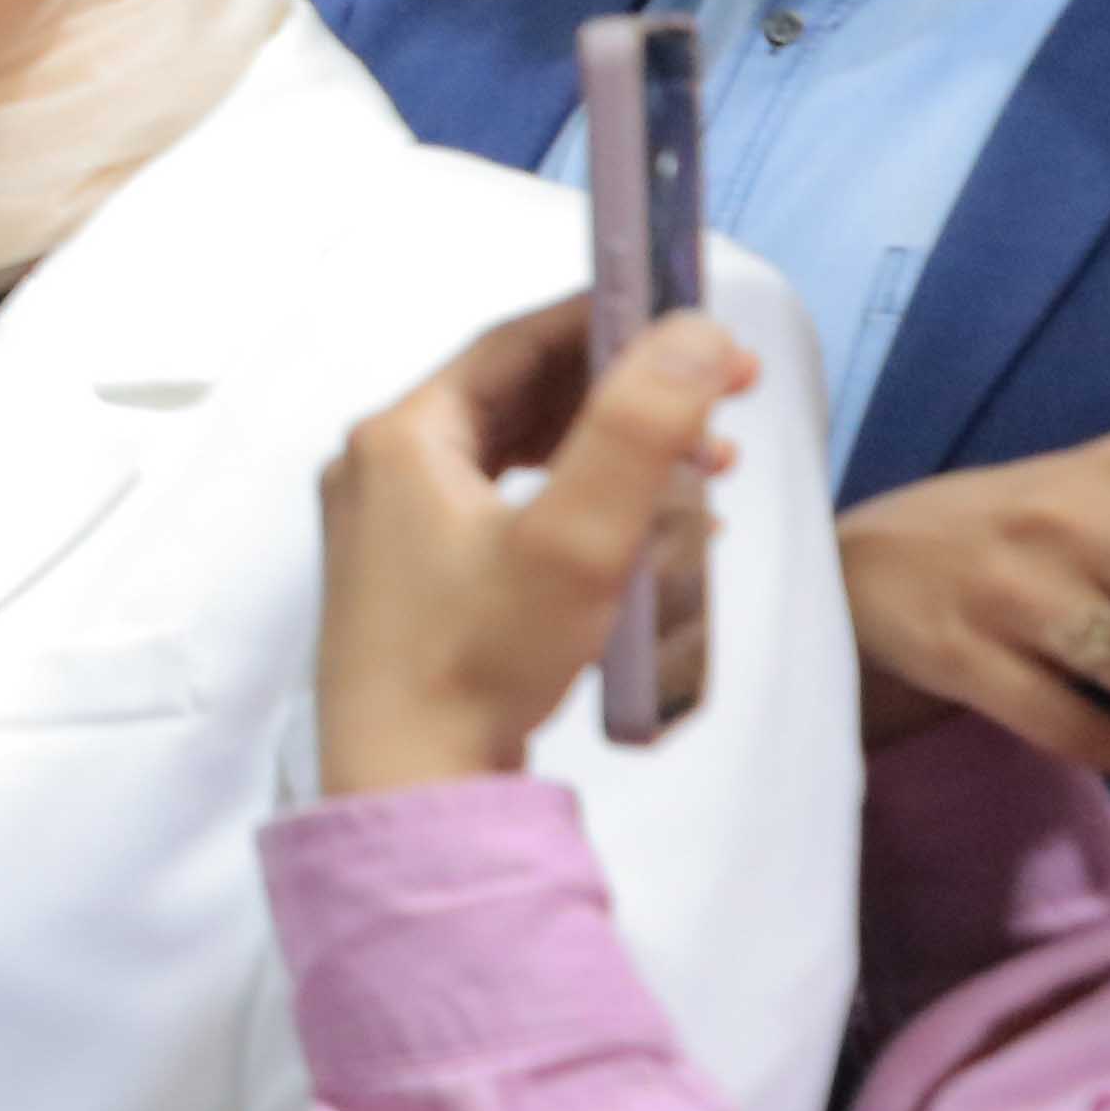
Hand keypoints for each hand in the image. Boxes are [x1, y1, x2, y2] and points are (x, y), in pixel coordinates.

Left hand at [314, 297, 749, 795]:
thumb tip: (695, 330)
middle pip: (523, 396)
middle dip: (630, 396)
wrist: (408, 785)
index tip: (705, 332)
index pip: (519, 343)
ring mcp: (392, 526)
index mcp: (400, 437)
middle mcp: (381, 468)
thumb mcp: (577, 538)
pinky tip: (655, 535)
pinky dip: (581, 507)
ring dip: (615, 454)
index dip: (618, 324)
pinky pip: (510, 511)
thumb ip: (637, 428)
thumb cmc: (481, 660)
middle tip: (727, 403)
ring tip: (709, 470)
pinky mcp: (415, 579)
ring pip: (523, 455)